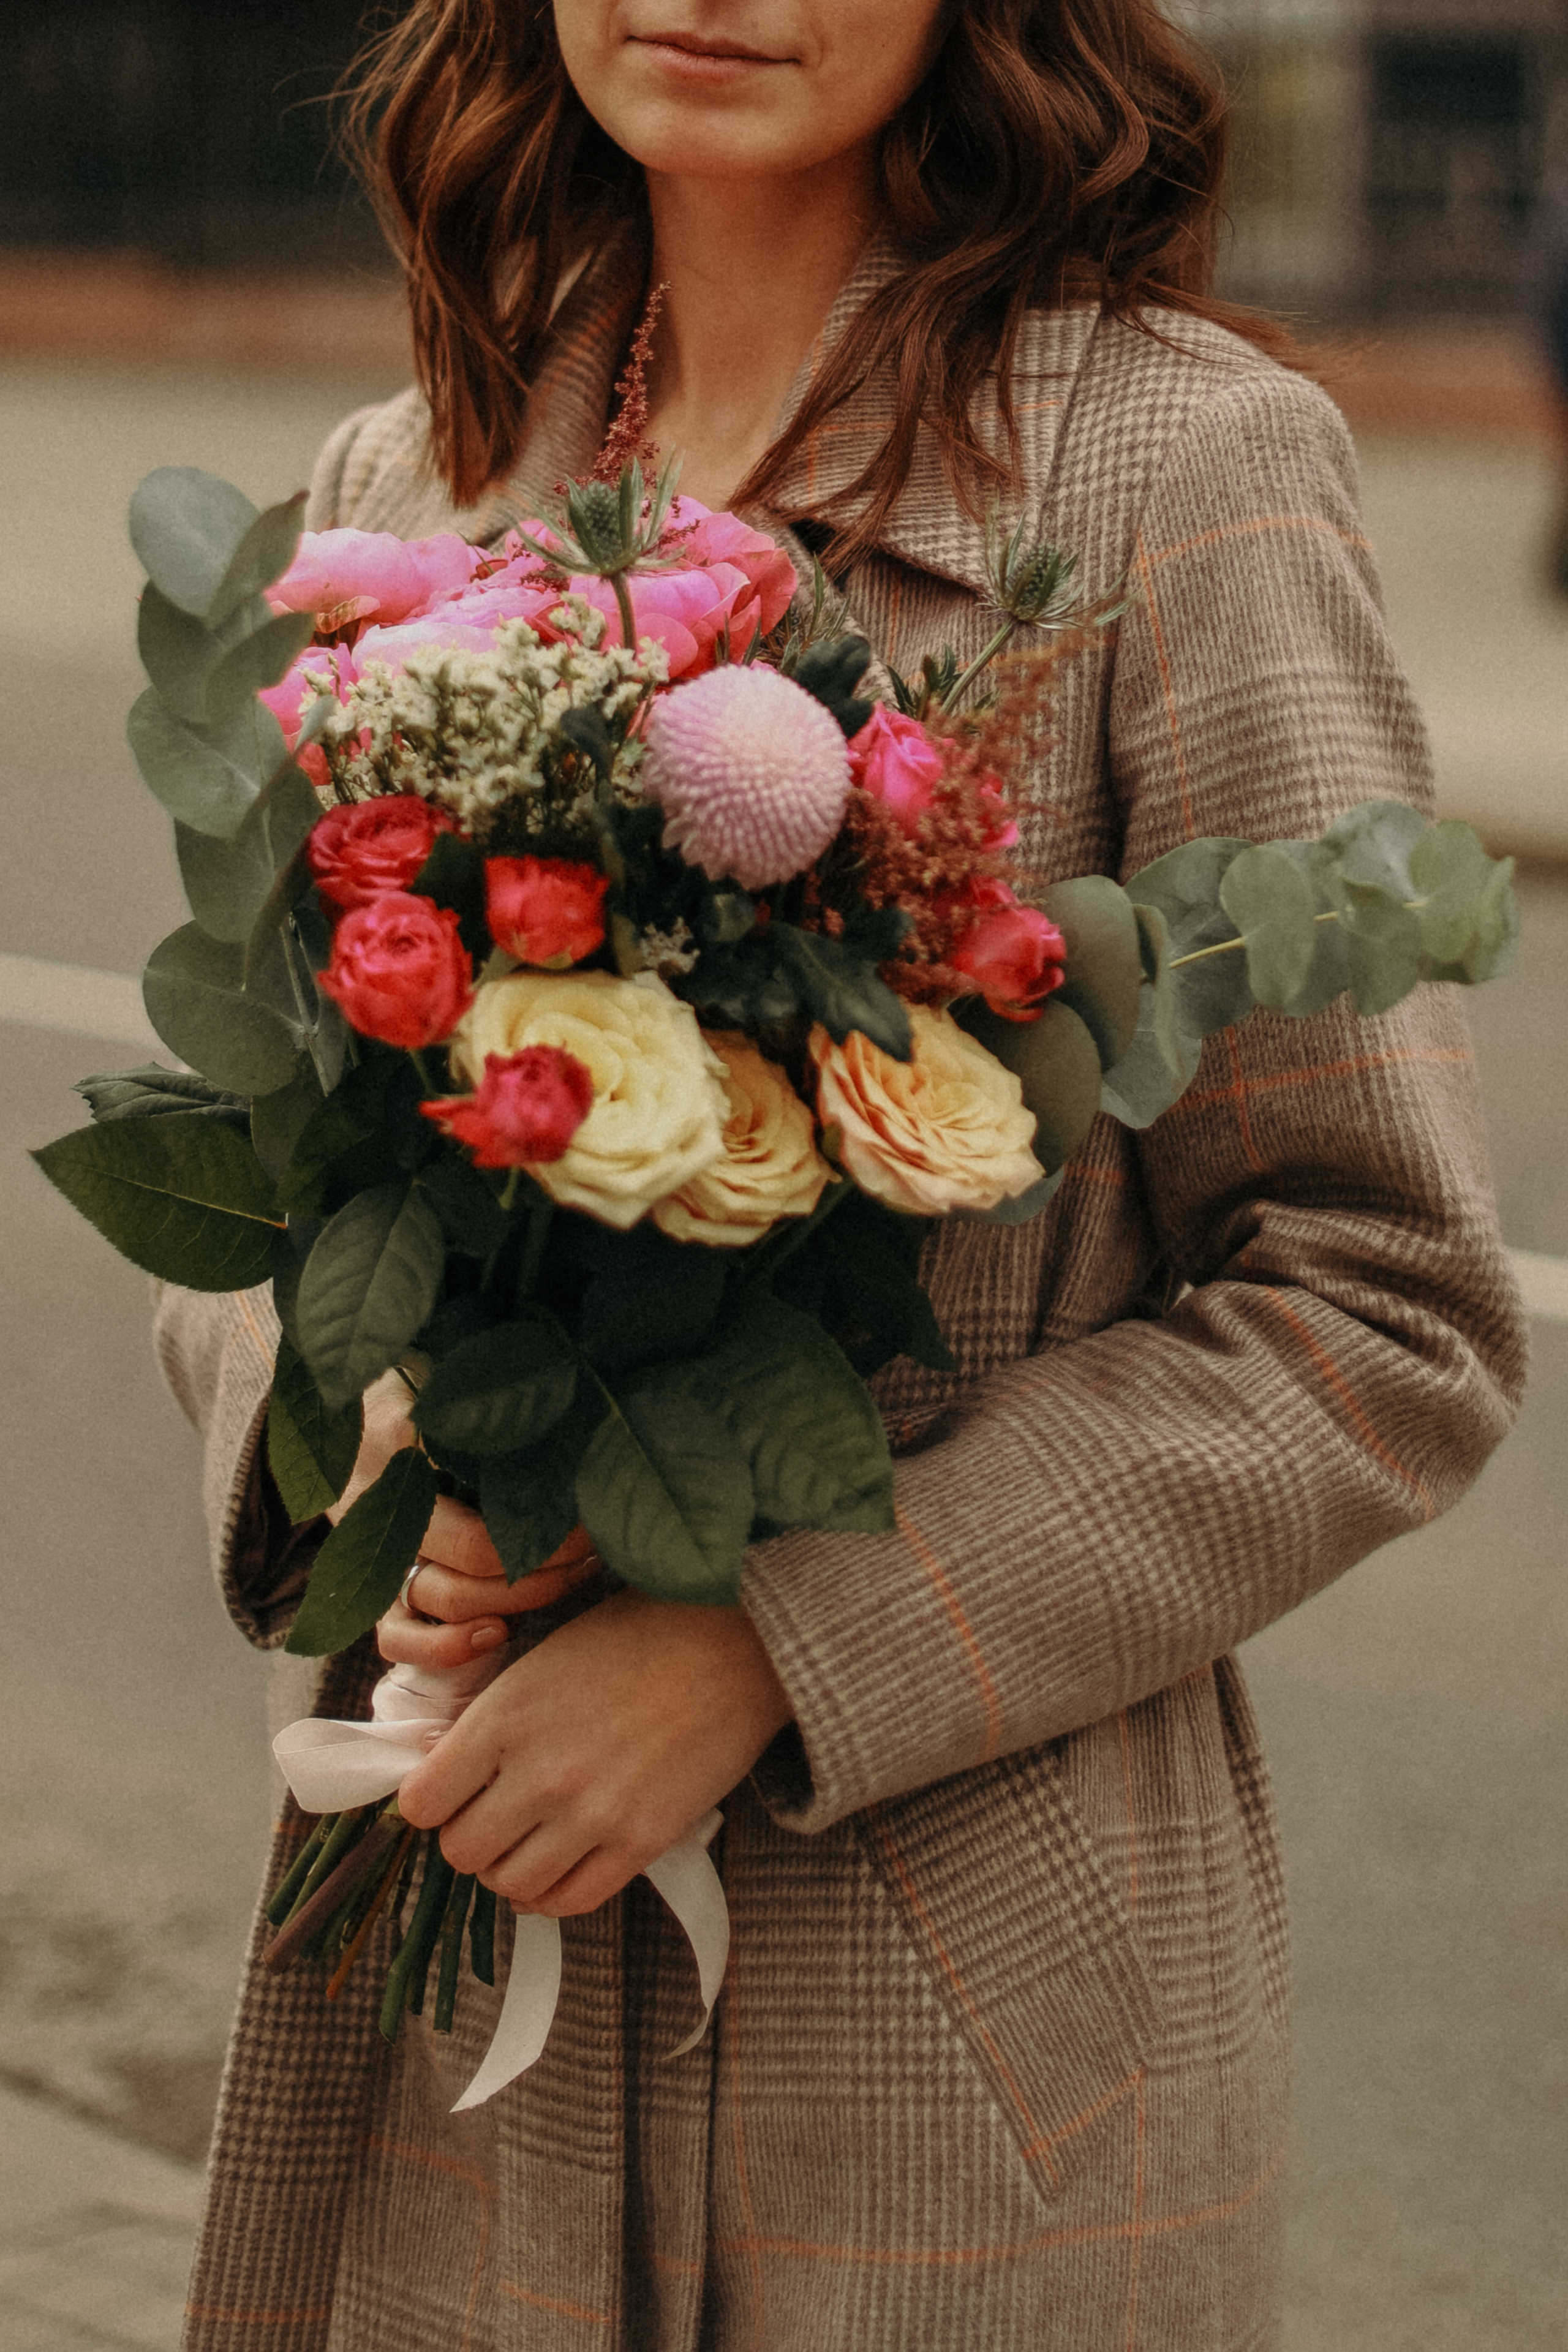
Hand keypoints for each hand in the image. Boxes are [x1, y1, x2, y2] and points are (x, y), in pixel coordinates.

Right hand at [341, 1370, 600, 1663]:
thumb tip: (568, 1380)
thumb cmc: (412, 1383)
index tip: (594, 1497)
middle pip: (473, 1549)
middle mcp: (379, 1495)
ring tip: (570, 1575)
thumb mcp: (440, 1365)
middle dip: (548, 1556)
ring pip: (444, 1597)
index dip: (550, 1499)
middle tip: (595, 1543)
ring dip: (519, 1599)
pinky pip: (398, 1638)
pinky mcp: (367, 1587)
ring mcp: (367, 1546)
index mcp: (401, 1433)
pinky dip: (448, 1647)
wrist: (334, 1410)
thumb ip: (486, 1375)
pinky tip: (498, 1634)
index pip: (483, 1476)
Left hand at [396, 1588, 794, 1915]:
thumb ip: (492, 1720)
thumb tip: (445, 1773)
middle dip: (470, 1836)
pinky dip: (550, 1894)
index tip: (450, 1792)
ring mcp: (590, 1814)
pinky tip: (556, 1867)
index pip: (422, 1801)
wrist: (734, 1643)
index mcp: (505, 1716)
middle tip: (493, 1814)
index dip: (431, 1800)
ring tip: (529, 1839)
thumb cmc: (637, 1636)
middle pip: (461, 1851)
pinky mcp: (640, 1843)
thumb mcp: (543, 1661)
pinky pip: (569, 1901)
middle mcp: (539, 1772)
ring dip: (509, 1867)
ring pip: (508, 1883)